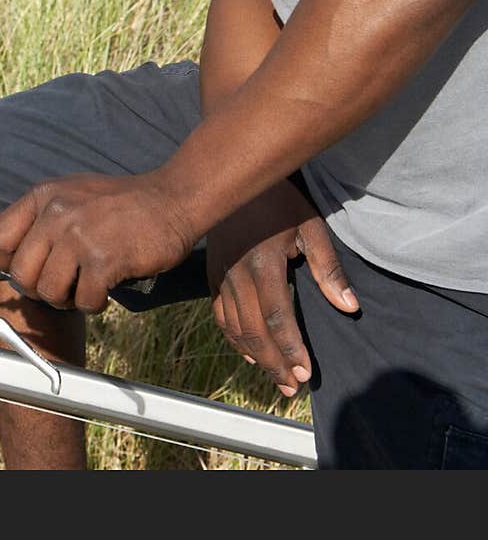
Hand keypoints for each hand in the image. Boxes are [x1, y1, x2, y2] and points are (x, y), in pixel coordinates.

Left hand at [0, 171, 194, 312]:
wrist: (172, 199)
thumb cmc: (123, 202)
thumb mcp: (72, 194)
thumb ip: (41, 218)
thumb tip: (5, 253)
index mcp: (44, 196)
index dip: (9, 262)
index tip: (28, 270)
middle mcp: (56, 213)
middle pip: (21, 273)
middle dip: (40, 288)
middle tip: (63, 285)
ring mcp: (79, 237)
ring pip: (49, 291)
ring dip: (68, 298)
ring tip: (87, 285)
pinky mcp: (104, 260)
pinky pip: (83, 301)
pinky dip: (94, 302)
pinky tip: (106, 287)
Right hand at [207, 177, 358, 396]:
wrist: (234, 176)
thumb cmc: (279, 200)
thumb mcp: (310, 226)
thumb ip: (328, 268)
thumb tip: (350, 307)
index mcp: (264, 264)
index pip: (278, 318)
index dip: (291, 350)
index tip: (307, 374)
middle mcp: (238, 275)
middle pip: (254, 331)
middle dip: (275, 363)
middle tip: (293, 388)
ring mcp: (221, 275)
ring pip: (235, 327)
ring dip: (256, 357)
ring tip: (276, 378)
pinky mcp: (213, 273)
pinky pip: (220, 315)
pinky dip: (233, 338)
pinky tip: (248, 353)